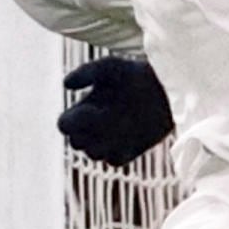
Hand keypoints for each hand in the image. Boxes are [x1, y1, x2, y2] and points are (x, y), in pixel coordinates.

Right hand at [57, 55, 172, 165]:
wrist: (165, 90)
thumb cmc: (135, 75)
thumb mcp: (110, 68)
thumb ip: (86, 72)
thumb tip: (65, 84)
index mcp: (83, 109)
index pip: (64, 125)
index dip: (73, 121)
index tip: (93, 108)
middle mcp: (93, 128)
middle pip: (76, 142)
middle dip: (88, 133)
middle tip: (110, 117)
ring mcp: (110, 142)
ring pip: (93, 153)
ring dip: (103, 143)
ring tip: (123, 126)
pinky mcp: (127, 152)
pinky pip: (114, 161)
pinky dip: (118, 152)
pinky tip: (132, 137)